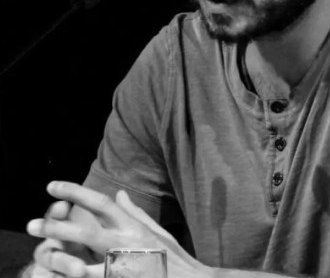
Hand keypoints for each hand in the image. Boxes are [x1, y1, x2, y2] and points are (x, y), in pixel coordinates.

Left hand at [27, 181, 208, 277]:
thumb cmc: (172, 256)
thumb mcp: (155, 229)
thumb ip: (133, 211)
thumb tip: (118, 194)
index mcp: (132, 225)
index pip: (100, 202)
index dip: (75, 192)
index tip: (52, 186)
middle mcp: (124, 243)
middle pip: (84, 231)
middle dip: (56, 226)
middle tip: (31, 224)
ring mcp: (120, 267)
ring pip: (79, 262)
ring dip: (56, 258)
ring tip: (40, 255)